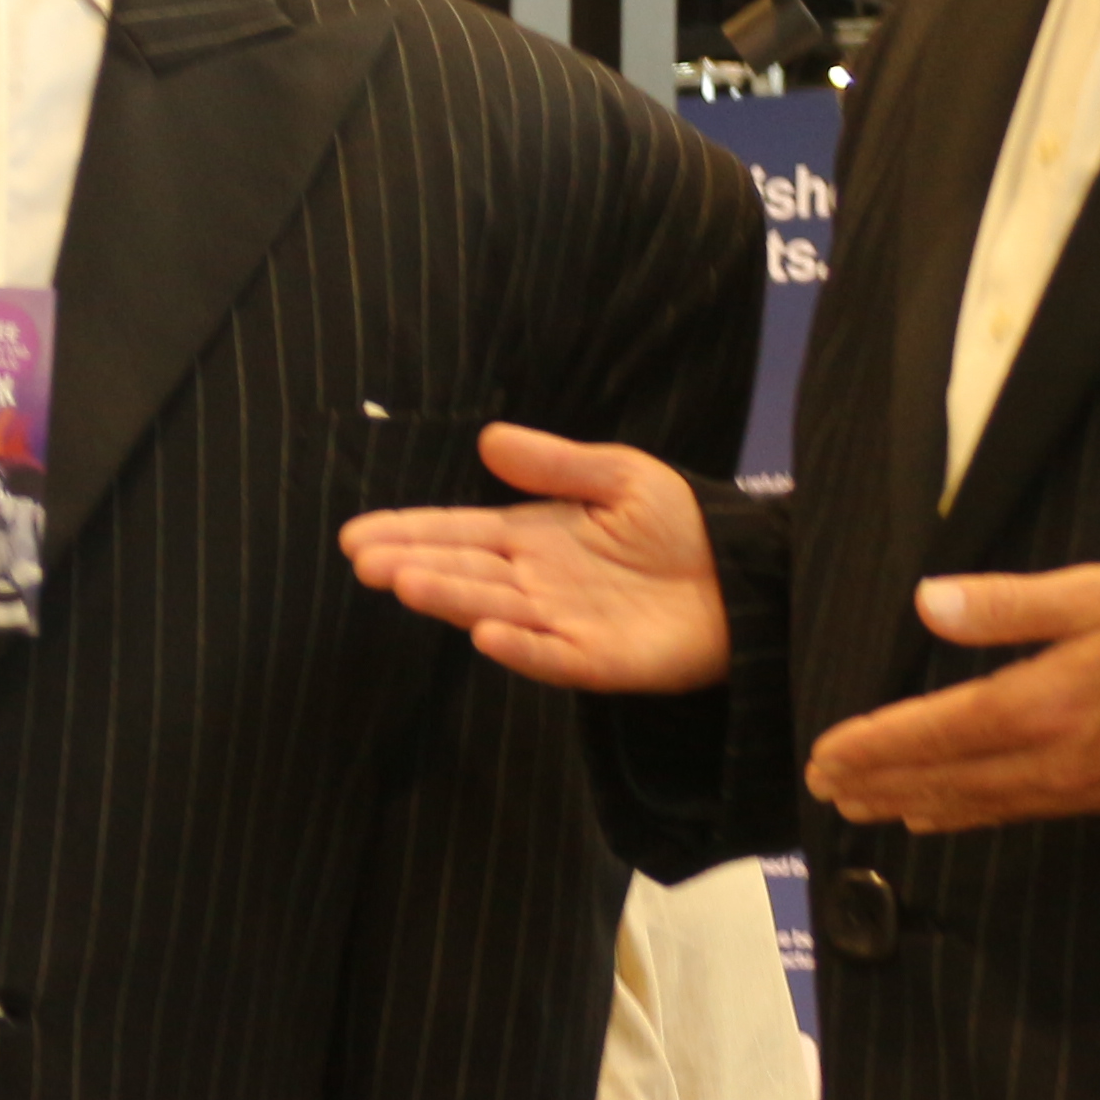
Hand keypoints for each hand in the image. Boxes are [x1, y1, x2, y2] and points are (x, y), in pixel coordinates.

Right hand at [340, 427, 728, 694]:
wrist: (743, 577)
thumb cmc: (684, 527)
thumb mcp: (620, 476)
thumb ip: (556, 463)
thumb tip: (489, 439)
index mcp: (534, 536)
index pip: (459, 533)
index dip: (410, 531)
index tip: (356, 535)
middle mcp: (536, 582)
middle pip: (464, 571)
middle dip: (413, 563)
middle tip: (363, 561)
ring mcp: (561, 623)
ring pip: (493, 608)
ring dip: (450, 598)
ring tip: (405, 582)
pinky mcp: (596, 660)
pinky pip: (549, 654)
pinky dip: (519, 647)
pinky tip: (485, 633)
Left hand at [803, 566, 1099, 832]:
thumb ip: (1009, 604)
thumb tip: (928, 602)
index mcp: (1040, 705)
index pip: (933, 732)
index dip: (873, 746)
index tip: (824, 754)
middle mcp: (1050, 759)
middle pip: (941, 778)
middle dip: (877, 782)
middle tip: (821, 788)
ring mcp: (1076, 786)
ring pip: (972, 803)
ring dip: (910, 802)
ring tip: (861, 805)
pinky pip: (1011, 812)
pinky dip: (962, 814)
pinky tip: (939, 815)